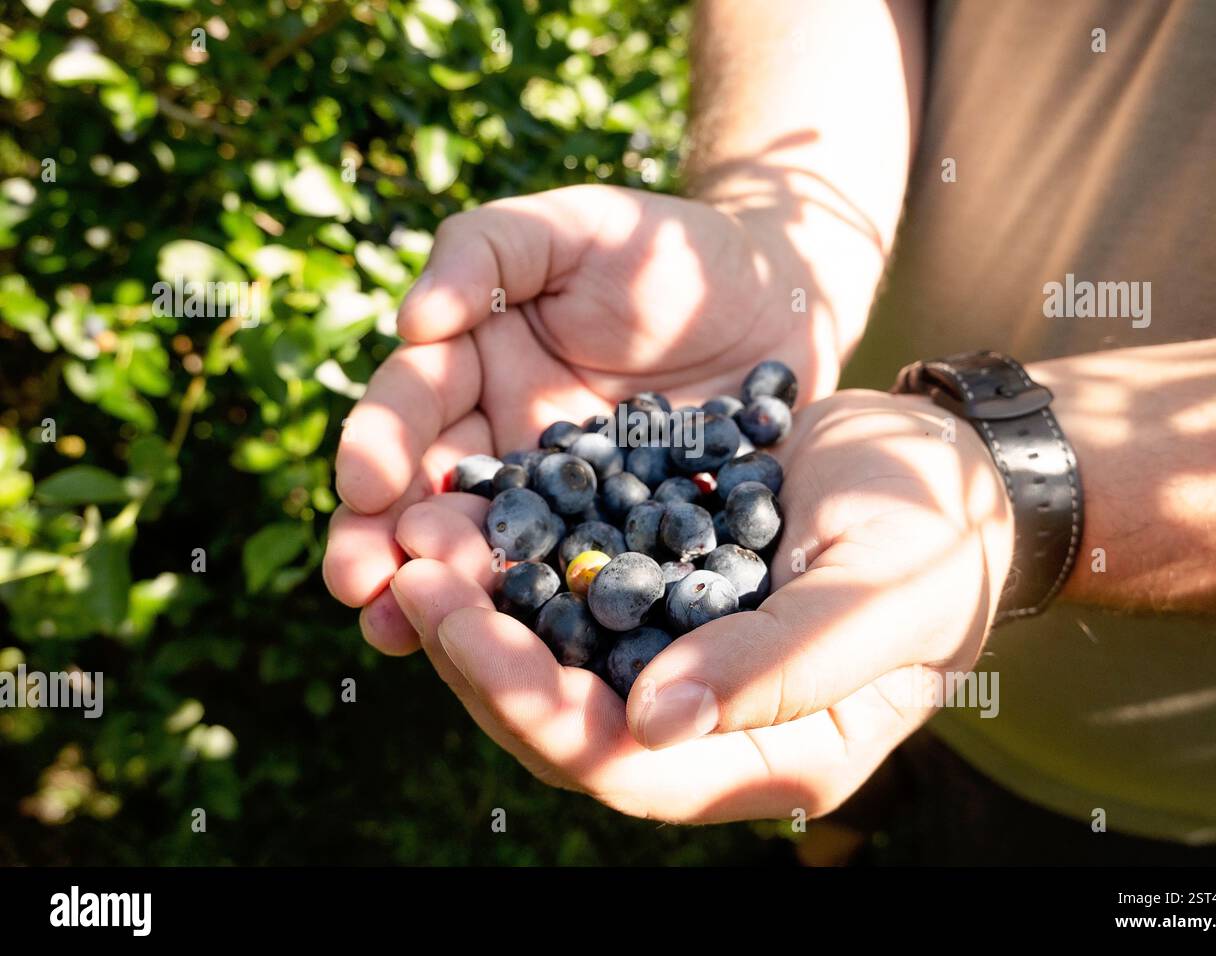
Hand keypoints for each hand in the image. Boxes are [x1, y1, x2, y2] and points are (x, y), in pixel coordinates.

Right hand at [324, 184, 848, 654]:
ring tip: (393, 633)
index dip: (380, 440)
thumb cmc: (668, 248)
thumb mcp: (576, 224)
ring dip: (438, 590)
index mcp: (473, 360)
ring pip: (484, 546)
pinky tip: (508, 652)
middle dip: (385, 537)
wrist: (775, 298)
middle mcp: (500, 436)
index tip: (364, 485)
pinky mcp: (615, 539)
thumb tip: (413, 319)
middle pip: (427, 489)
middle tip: (357, 585)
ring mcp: (556, 498)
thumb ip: (490, 249)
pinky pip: (570, 578)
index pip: (414, 402)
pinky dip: (536, 616)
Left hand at [388, 390, 1013, 821]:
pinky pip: (572, 584)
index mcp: (766, 758)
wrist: (947, 467)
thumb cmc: (940, 542)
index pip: (620, 767)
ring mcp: (677, 657)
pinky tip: (474, 500)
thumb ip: (777, 671)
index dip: (532, 708)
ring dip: (482, 600)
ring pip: (551, 654)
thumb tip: (650, 726)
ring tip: (423, 530)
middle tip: (413, 569)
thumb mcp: (879, 600)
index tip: (463, 628)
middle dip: (480, 652)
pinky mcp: (660, 591)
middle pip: (561, 719)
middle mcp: (706, 724)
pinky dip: (521, 551)